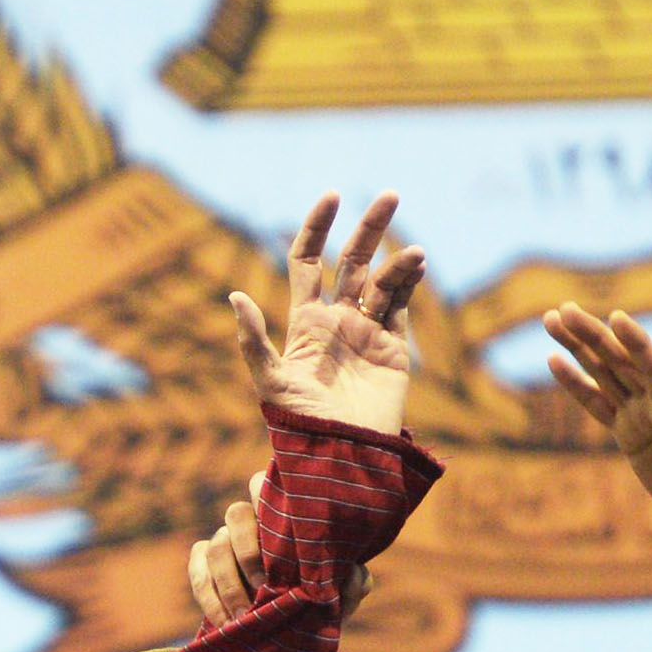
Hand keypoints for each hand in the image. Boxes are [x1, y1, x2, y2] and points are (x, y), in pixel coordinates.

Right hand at [185, 477, 373, 625]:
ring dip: (229, 583)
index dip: (266, 500)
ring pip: (215, 546)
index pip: (267, 487)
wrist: (288, 638)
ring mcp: (223, 544)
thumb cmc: (318, 605)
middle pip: (235, 513)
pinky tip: (228, 621)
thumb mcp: (342, 598)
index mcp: (283, 518)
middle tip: (264, 585)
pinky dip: (209, 597)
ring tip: (246, 614)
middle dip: (247, 549)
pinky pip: (196, 571)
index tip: (281, 535)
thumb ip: (354, 584)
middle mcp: (250, 524)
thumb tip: (354, 574)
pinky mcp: (202, 568)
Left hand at [230, 192, 423, 436]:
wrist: (340, 456)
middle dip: (370, 226)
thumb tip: (234, 294)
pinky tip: (416, 263)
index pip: (309, 261)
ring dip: (398, 260)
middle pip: (353, 260)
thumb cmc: (298, 424)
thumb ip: (253, 339)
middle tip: (389, 194)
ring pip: (383, 281)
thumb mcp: (268, 381)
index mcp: (305, 320)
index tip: (331, 197)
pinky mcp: (394, 349)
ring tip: (412, 252)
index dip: (317, 227)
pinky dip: (410, 282)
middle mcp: (337, 319)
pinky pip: (402, 306)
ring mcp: (367, 332)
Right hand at [543, 303, 651, 565]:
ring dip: (580, 347)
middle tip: (564, 311)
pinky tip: (554, 361)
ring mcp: (642, 416)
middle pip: (623, 362)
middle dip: (594, 336)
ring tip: (552, 320)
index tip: (616, 318)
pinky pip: (597, 402)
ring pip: (606, 373)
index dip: (638, 345)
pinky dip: (576, 382)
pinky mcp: (628, 431)